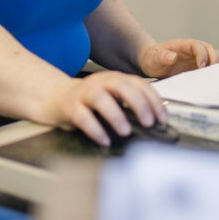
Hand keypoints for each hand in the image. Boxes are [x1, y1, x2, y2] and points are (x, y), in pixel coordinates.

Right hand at [40, 71, 166, 147]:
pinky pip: (82, 117)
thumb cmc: (89, 101)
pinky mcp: (71, 107)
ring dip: (116, 115)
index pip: (139, 84)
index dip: (153, 100)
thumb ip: (131, 104)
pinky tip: (104, 140)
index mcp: (115, 79)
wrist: (56, 98)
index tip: (162, 118)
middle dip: (139, 104)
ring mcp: (84, 93)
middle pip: (122, 86)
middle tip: (148, 122)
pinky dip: (95, 129)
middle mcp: (100, 82)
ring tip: (125, 131)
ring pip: (101, 98)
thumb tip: (156, 122)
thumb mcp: (112, 97)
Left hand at [137, 38, 218, 78]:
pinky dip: (214, 72)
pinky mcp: (198, 67)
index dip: (202, 54)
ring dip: (217, 66)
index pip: (197, 46)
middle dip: (214, 59)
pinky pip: (210, 67)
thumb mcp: (154, 58)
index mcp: (183, 45)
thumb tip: (172, 56)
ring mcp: (197, 58)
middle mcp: (193, 50)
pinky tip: (212, 81)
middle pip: (210, 49)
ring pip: (213, 57)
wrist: (152, 63)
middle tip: (213, 73)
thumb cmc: (153, 59)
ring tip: (215, 78)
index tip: (201, 66)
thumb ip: (162, 56)